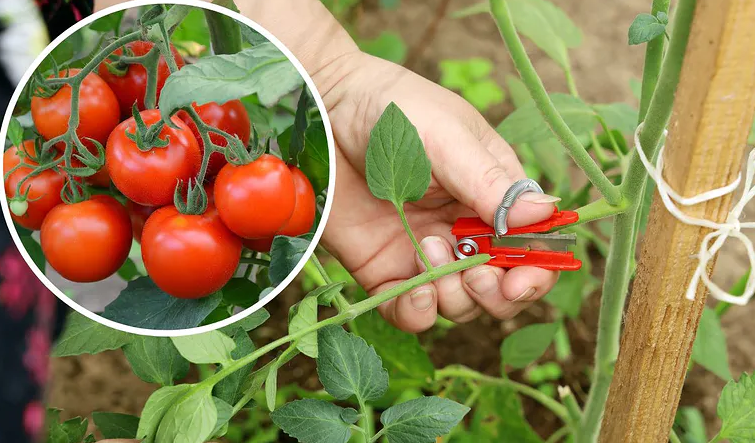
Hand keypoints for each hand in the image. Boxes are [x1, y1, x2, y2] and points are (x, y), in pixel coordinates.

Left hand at [315, 52, 560, 331]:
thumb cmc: (394, 109)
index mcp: (492, 197)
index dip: (536, 271)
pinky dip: (418, 313)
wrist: (324, 112)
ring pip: (459, 304)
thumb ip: (490, 181)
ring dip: (455, 296)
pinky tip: (414, 291)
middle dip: (496, 294)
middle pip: (500, 288)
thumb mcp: (448, 137)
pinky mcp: (384, 269)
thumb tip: (545, 215)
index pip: (531, 247)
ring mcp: (423, 253)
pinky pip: (410, 311)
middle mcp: (463, 231)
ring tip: (431, 250)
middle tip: (477, 274)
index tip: (522, 279)